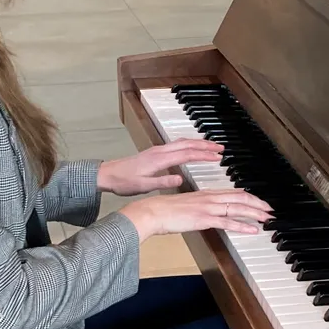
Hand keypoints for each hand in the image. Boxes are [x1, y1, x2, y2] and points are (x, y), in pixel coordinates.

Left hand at [97, 140, 222, 195]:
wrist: (108, 174)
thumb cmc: (123, 182)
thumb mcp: (143, 186)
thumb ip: (163, 182)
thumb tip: (181, 179)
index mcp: (159, 159)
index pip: (187, 154)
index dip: (203, 155)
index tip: (217, 157)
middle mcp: (160, 151)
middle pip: (187, 144)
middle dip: (205, 145)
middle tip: (221, 148)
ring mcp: (157, 150)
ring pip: (182, 142)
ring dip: (198, 143)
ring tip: (212, 147)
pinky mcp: (155, 152)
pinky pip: (176, 145)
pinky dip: (189, 145)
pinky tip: (192, 149)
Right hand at [120, 189, 271, 240]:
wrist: (152, 212)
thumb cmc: (163, 210)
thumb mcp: (184, 206)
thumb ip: (197, 208)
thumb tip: (204, 215)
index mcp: (205, 194)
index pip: (233, 193)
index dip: (249, 197)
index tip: (259, 202)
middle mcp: (209, 198)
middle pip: (240, 197)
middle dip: (258, 204)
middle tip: (270, 210)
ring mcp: (208, 208)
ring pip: (238, 207)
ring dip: (255, 213)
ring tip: (268, 218)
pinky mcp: (204, 219)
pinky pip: (228, 222)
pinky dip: (243, 225)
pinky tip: (253, 229)